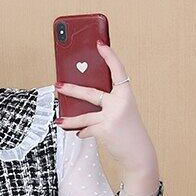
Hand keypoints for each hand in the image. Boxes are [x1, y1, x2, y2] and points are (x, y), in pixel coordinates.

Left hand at [55, 42, 157, 173]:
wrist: (138, 152)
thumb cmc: (127, 129)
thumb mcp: (121, 111)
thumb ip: (106, 102)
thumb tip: (79, 98)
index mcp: (125, 94)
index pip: (117, 70)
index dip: (109, 55)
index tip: (99, 43)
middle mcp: (120, 102)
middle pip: (91, 93)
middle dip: (71, 89)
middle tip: (58, 84)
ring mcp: (112, 116)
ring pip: (84, 116)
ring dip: (69, 119)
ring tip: (58, 119)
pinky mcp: (105, 130)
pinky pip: (87, 129)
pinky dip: (82, 132)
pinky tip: (79, 133)